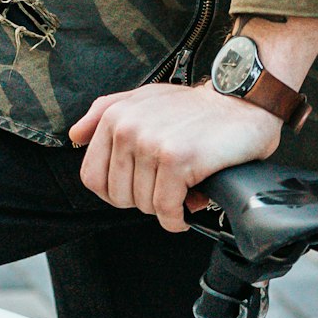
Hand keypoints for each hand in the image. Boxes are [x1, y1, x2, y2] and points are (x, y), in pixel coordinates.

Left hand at [68, 82, 281, 232]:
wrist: (242, 102)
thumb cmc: (195, 109)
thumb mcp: (144, 99)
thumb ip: (105, 113)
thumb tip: (75, 136)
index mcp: (115, 117)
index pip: (93, 178)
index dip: (117, 192)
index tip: (141, 185)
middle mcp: (128, 128)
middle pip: (118, 197)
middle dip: (144, 200)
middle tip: (168, 184)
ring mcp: (151, 144)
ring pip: (143, 205)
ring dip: (167, 206)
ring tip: (185, 186)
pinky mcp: (176, 160)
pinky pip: (166, 210)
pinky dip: (178, 218)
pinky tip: (192, 203)